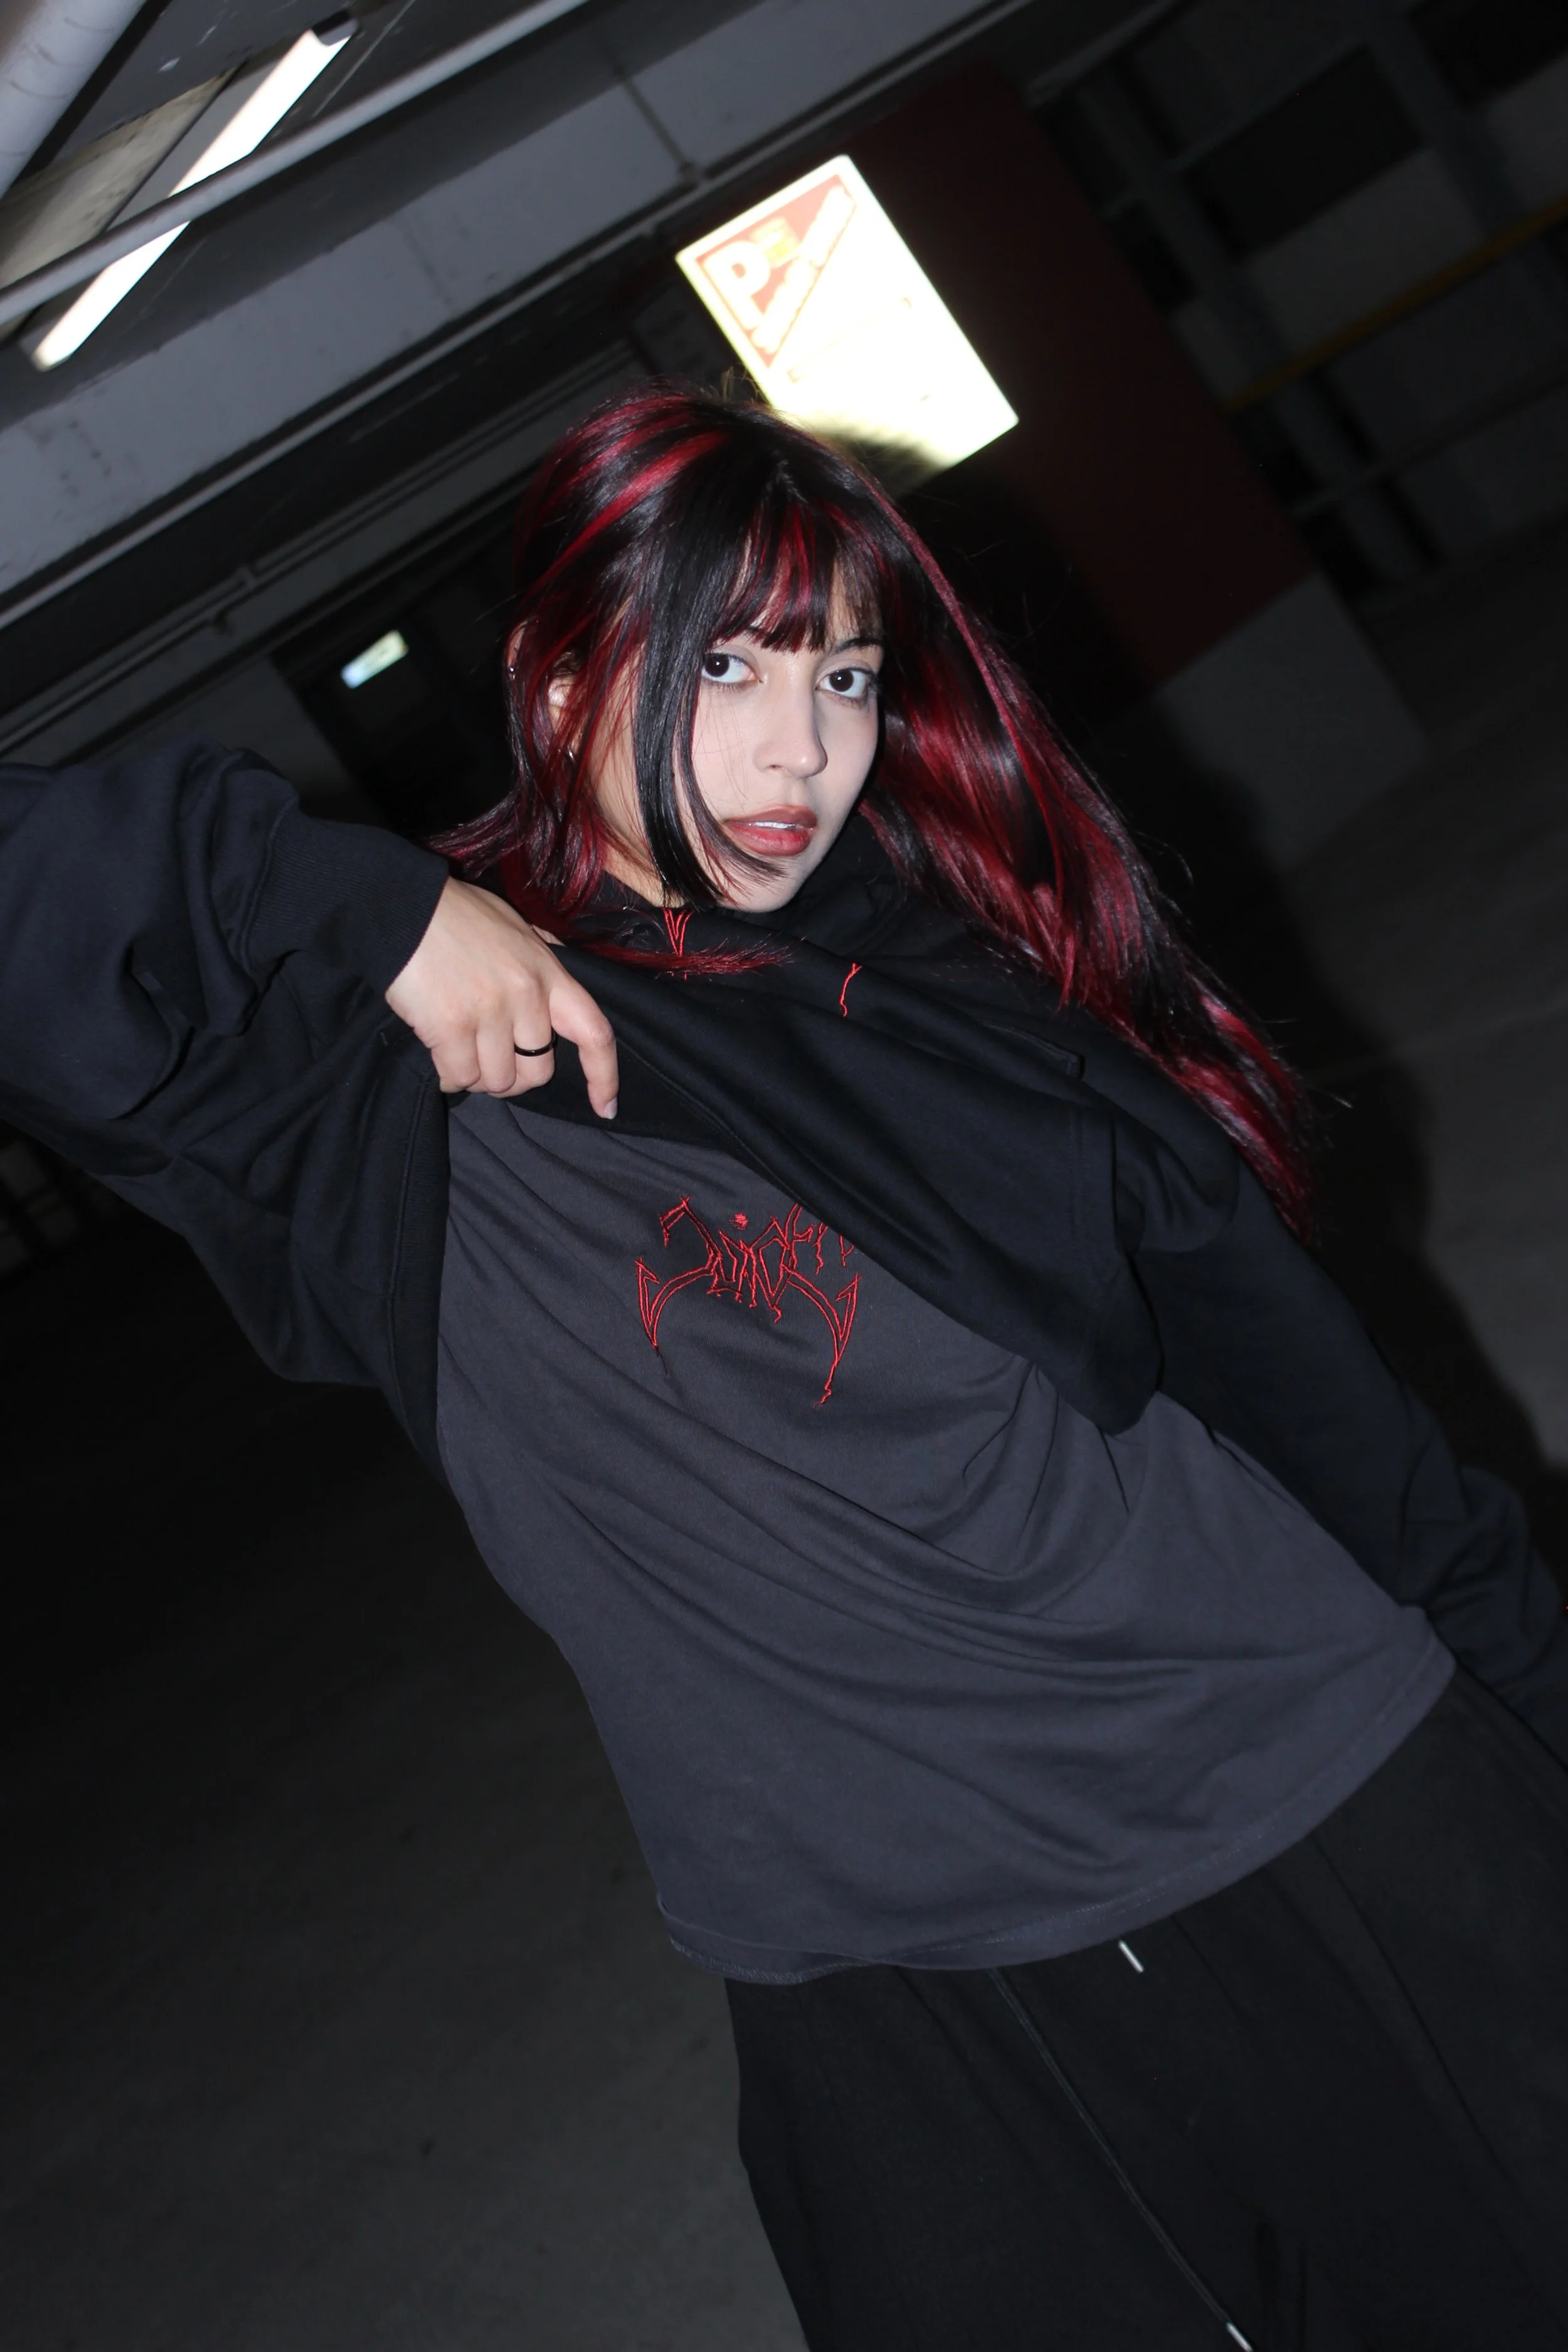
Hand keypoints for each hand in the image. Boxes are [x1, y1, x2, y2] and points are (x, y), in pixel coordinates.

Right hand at [384, 877, 617, 1113]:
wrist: (404, 906)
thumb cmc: (457, 917)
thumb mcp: (516, 930)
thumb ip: (542, 966)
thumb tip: (558, 1000)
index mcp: (549, 973)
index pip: (594, 1033)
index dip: (604, 1076)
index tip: (606, 1107)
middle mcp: (527, 995)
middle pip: (538, 1073)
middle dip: (514, 1078)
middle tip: (491, 1063)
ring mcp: (490, 1012)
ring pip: (496, 1081)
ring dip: (476, 1077)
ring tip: (459, 1051)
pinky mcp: (452, 1027)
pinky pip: (459, 1077)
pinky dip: (449, 1077)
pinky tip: (440, 1057)